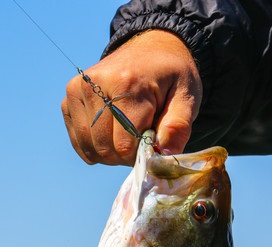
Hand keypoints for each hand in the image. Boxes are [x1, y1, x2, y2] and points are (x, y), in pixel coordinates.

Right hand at [61, 30, 201, 164]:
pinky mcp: (69, 98)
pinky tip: (111, 134)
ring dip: (110, 153)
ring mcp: (77, 90)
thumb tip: (161, 157)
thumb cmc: (170, 77)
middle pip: (103, 148)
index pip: (123, 145)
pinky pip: (78, 141)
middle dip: (124, 156)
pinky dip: (95, 147)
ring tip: (127, 136)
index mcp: (126, 84)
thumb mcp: (186, 98)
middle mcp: (94, 85)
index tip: (152, 145)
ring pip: (89, 148)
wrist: (150, 50)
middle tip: (140, 141)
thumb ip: (177, 128)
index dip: (139, 156)